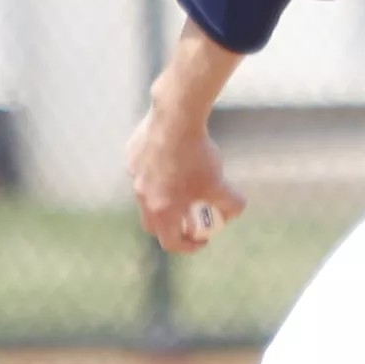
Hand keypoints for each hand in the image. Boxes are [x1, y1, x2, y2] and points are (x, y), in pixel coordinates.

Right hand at [126, 107, 246, 253]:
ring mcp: (134, 174)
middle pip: (154, 223)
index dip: (189, 245)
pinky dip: (159, 170)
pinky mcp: (132, 155)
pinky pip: (144, 169)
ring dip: (165, 195)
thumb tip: (233, 214)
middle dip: (173, 225)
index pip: (170, 242)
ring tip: (186, 180)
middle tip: (190, 217)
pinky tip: (175, 155)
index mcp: (160, 209)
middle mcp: (142, 195)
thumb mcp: (220, 184)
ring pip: (148, 193)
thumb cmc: (197, 155)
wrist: (175, 117)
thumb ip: (230, 204)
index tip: (202, 238)